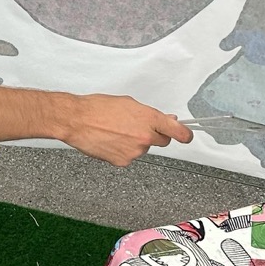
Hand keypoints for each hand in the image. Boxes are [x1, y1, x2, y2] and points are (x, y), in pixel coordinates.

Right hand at [63, 96, 193, 166]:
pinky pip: (129, 156)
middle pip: (162, 142)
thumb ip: (150, 115)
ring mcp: (134, 151)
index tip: (187, 136)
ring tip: (116, 131)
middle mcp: (145, 137)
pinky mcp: (123, 161)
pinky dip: (123, 150)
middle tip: (137, 127)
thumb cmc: (98, 108)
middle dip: (155, 135)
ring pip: (143, 149)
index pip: (178, 132)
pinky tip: (111, 140)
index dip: (185, 135)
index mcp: (149, 119)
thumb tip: (165, 120)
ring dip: (135, 142)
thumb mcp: (129, 104)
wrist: (77, 120)